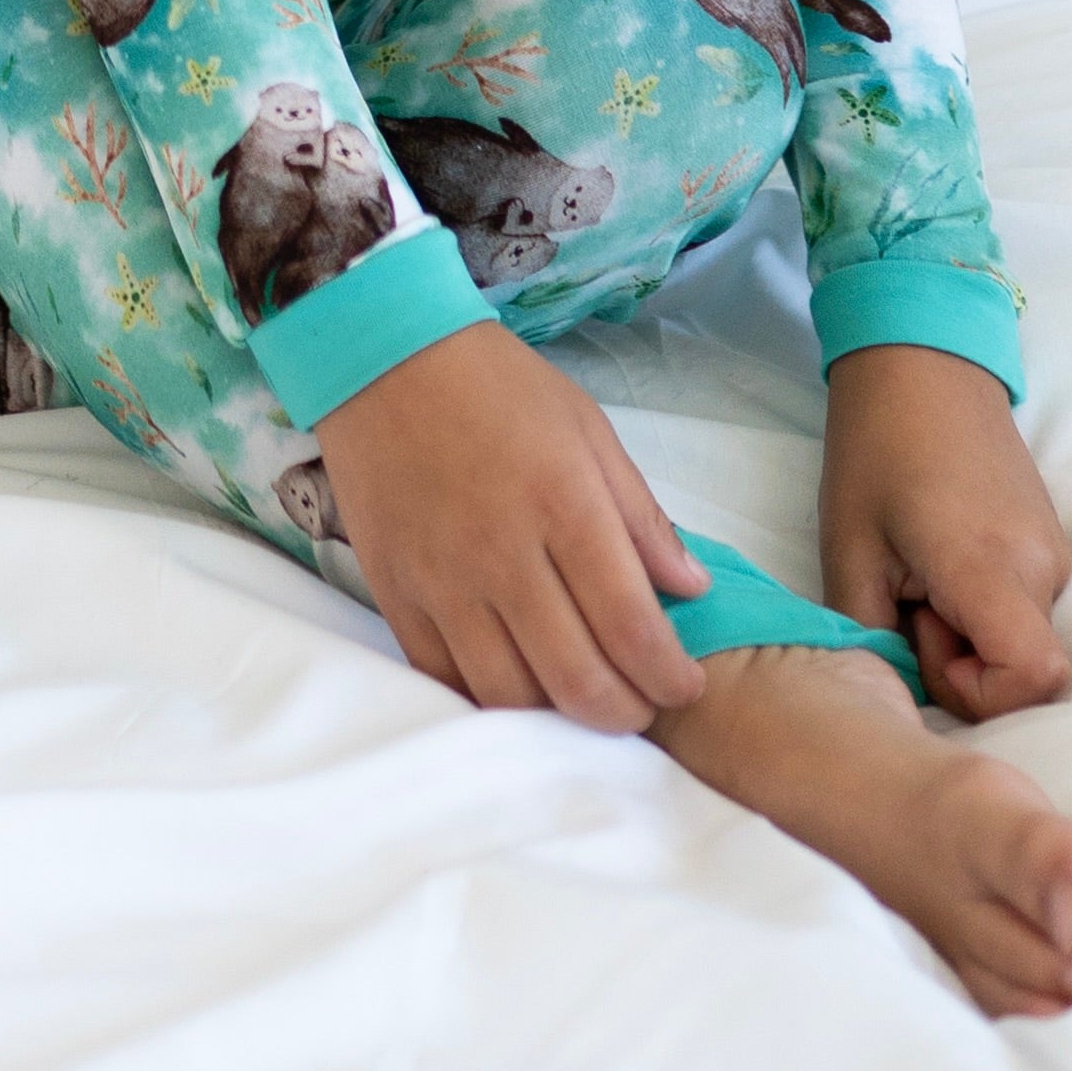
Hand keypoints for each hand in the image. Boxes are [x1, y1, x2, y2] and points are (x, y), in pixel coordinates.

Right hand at [315, 319, 709, 730]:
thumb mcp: (587, 428)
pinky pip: (443, 677)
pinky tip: (514, 679)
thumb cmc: (495, 384)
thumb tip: (692, 589)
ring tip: (579, 691)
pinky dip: (487, 698)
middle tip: (640, 700)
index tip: (684, 682)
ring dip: (559, 714)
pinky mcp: (394, 590)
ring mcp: (441, 580)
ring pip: (511, 696)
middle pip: (579, 683)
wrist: (379, 356)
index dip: (672, 679)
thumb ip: (641, 516)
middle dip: (627, 713)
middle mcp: (503, 555)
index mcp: (564, 507)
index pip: (634, 632)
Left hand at [819, 344, 1071, 718]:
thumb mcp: (847, 546)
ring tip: (915, 571)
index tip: (920, 640)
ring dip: (966, 630)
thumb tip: (892, 687)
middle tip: (904, 599)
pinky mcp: (1049, 545)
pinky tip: (936, 559)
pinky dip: (982, 606)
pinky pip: (1024, 607)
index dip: (979, 693)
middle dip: (960, 660)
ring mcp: (1055, 556)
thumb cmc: (874, 447)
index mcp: (993, 567)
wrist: (921, 364)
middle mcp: (1043, 568)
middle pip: (1024, 668)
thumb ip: (869, 631)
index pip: (1035, 680)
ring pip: (1022, 638)